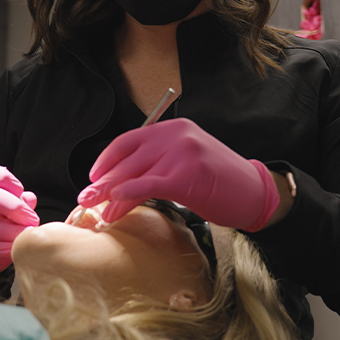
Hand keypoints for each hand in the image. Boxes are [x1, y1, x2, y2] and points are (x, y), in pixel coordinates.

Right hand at [0, 161, 38, 296]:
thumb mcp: (8, 218)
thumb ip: (19, 206)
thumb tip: (30, 198)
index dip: (1, 176)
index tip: (20, 189)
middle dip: (10, 204)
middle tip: (30, 218)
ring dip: (11, 231)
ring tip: (26, 236)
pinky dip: (2, 248)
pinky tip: (14, 249)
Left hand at [78, 118, 279, 231]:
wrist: (254, 192)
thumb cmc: (220, 181)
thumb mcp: (187, 160)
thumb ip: (158, 162)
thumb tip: (121, 182)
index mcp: (173, 128)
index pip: (129, 140)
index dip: (107, 160)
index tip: (94, 177)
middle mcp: (176, 135)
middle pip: (128, 158)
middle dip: (104, 181)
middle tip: (86, 197)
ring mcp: (181, 153)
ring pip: (134, 174)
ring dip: (112, 195)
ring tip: (97, 210)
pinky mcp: (186, 175)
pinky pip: (148, 185)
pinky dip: (128, 196)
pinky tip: (116, 206)